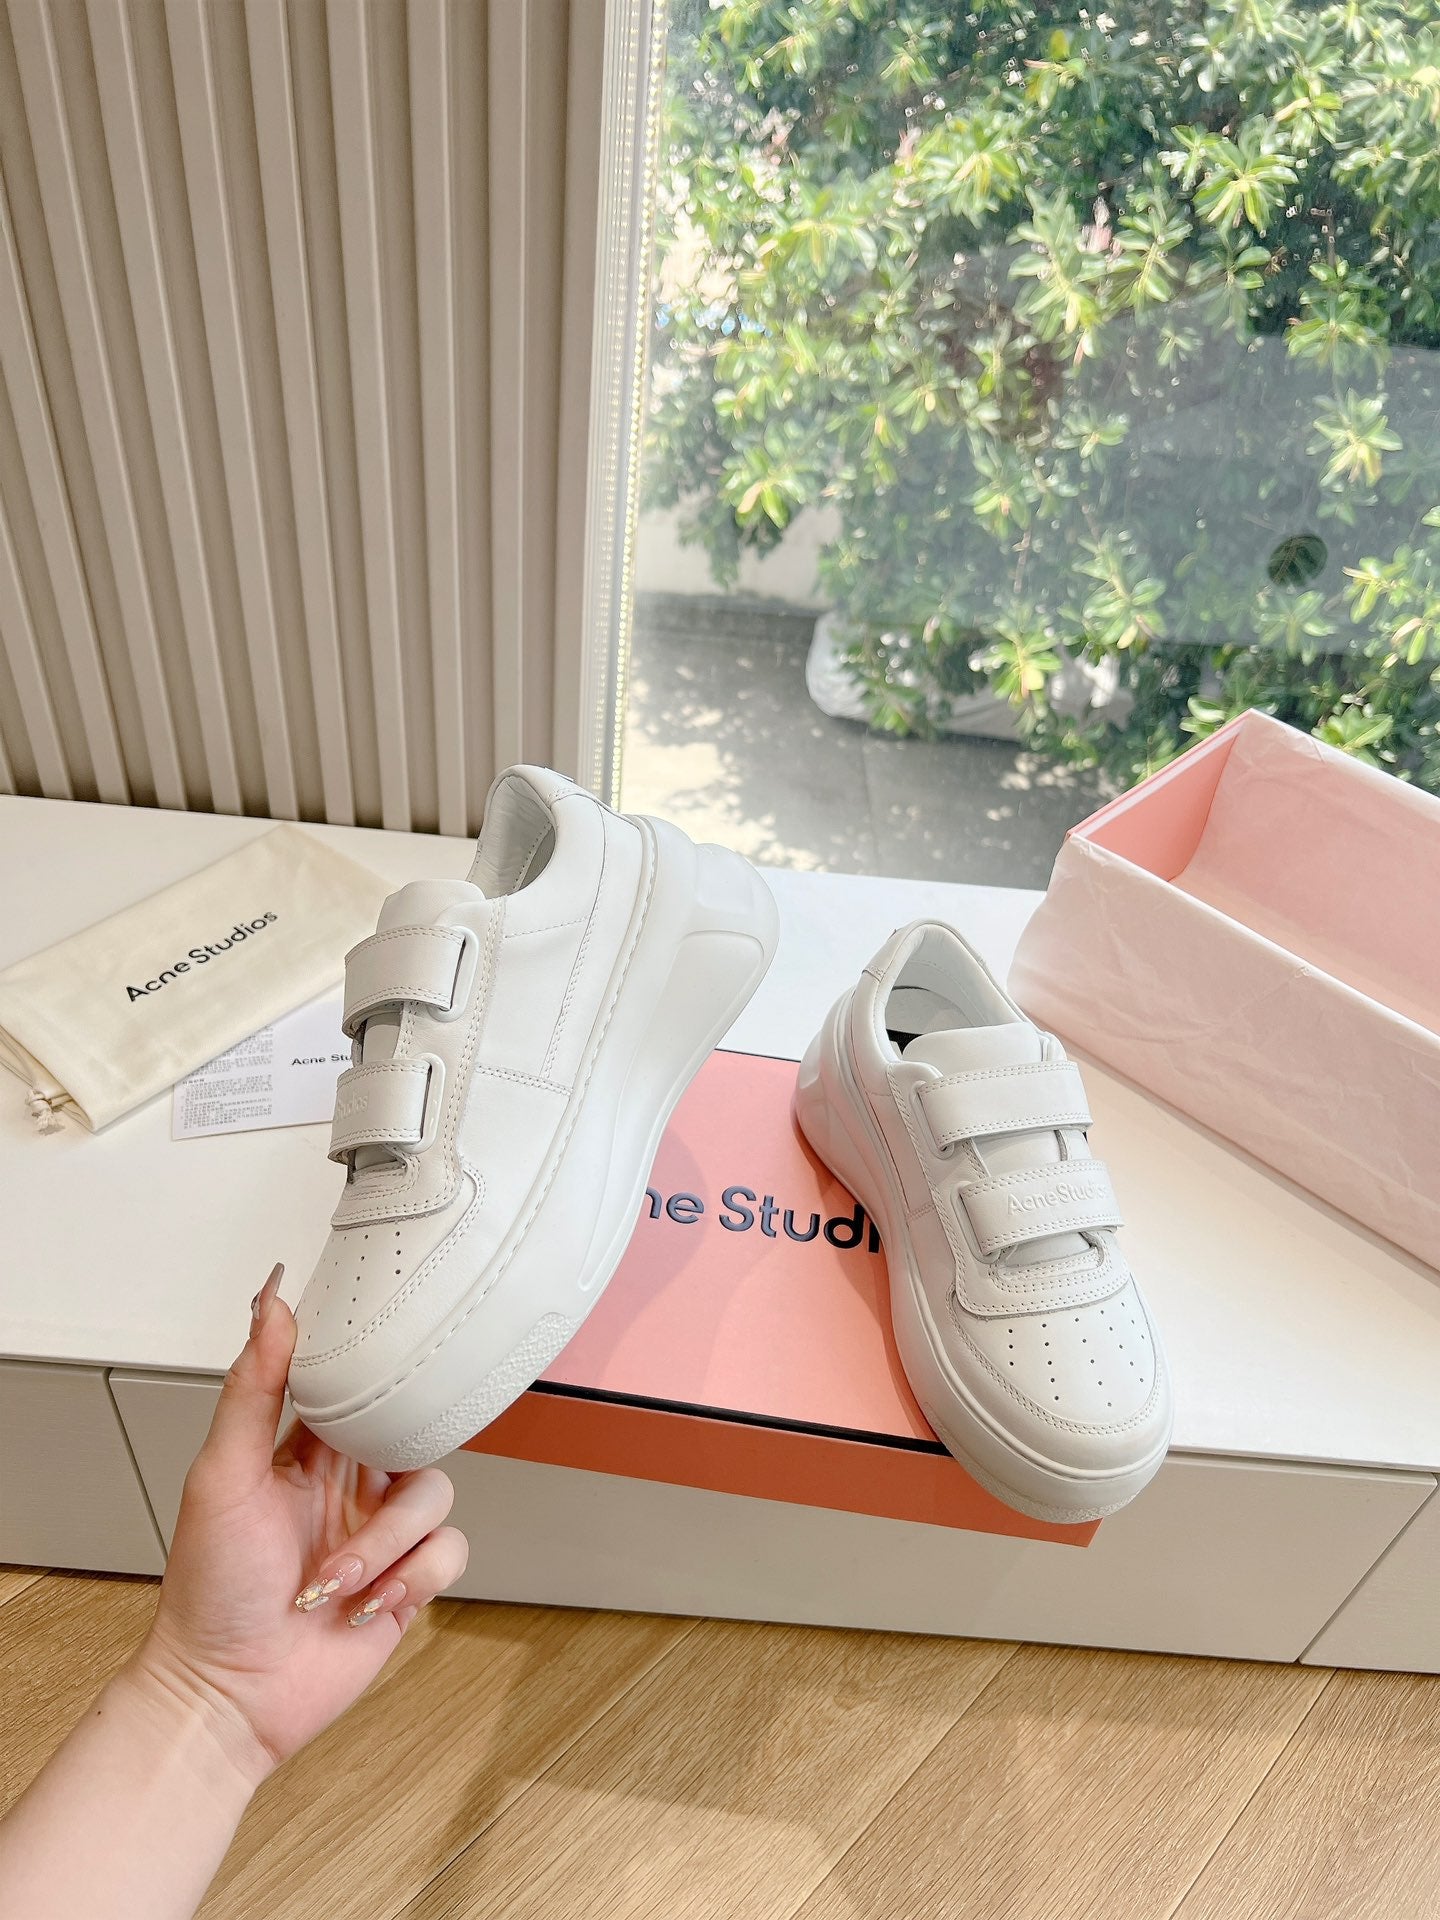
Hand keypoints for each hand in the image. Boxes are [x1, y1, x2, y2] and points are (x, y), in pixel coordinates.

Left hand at [130, 1265, 469, 1783]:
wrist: (229, 1693)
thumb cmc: (209, 1589)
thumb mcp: (223, 1474)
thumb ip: (253, 1388)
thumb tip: (270, 1302)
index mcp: (307, 1450)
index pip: (358, 1385)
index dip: (376, 1373)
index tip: (385, 1356)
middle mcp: (350, 1485)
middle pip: (414, 1436)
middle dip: (386, 1475)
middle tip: (357, 1491)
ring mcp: (380, 1534)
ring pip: (435, 1496)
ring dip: (383, 1546)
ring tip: (333, 1583)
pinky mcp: (407, 1582)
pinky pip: (448, 1552)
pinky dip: (411, 1578)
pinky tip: (366, 1604)